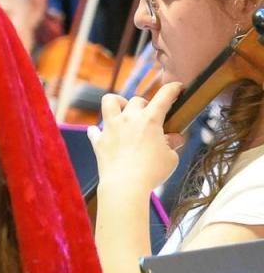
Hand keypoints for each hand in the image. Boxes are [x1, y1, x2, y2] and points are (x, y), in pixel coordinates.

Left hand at [88, 81, 184, 197]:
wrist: (125, 185)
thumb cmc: (152, 172)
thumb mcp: (171, 157)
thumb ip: (172, 144)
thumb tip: (175, 137)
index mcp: (150, 120)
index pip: (163, 97)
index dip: (172, 89)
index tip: (177, 87)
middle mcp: (128, 119)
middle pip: (136, 100)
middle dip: (145, 105)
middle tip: (150, 117)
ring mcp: (110, 128)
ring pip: (109, 101)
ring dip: (117, 103)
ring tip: (123, 113)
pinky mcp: (98, 140)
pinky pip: (94, 130)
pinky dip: (98, 131)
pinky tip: (102, 134)